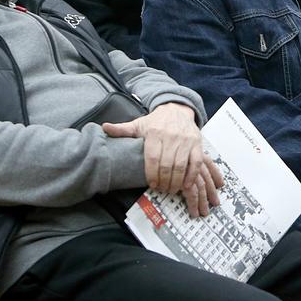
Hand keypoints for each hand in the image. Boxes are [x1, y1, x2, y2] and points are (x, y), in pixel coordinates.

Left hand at [103, 103, 221, 216]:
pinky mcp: (197, 144)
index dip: (151, 174)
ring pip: (181, 166)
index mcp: (155, 132)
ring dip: (176, 182)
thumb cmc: (155, 122)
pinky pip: (196, 162)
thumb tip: (104, 127)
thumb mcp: (138, 124)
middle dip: (164, 181)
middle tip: (161, 189)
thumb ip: (122, 129)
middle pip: (167, 164)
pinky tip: (185, 185)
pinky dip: (191, 175)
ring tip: (171, 189)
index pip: (152, 157)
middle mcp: (171, 136)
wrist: (177, 110)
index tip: (152, 185)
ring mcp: (186, 140)